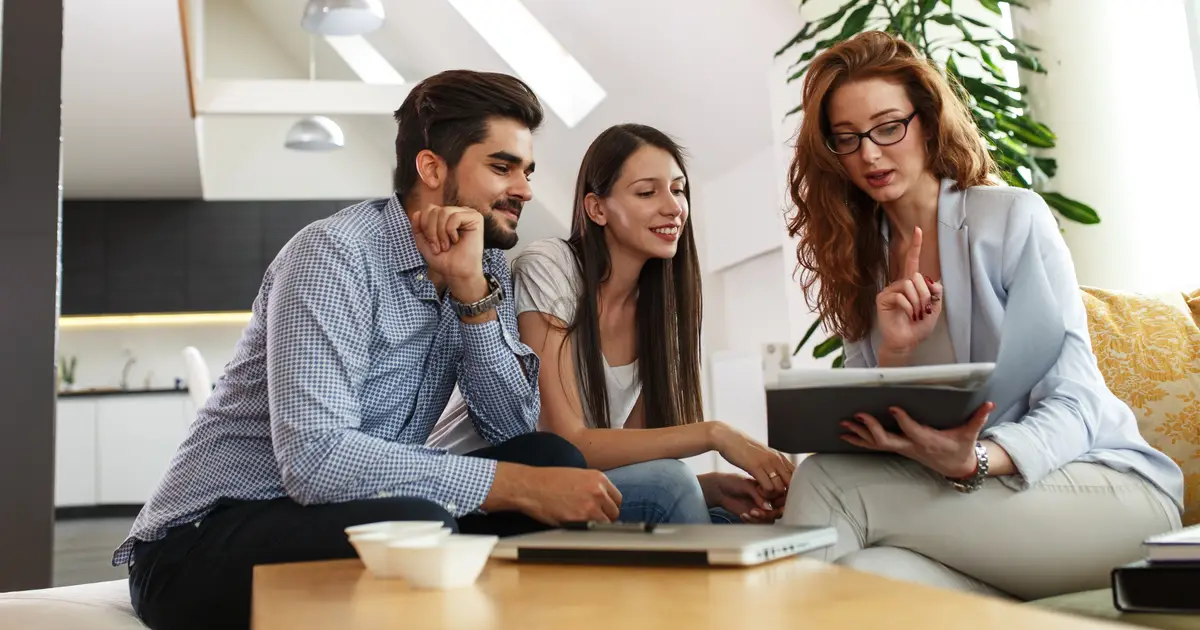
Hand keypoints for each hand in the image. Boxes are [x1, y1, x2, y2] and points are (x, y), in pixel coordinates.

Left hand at [410, 205, 485, 291]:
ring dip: (441, 233)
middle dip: (432, 231)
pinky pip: (455, 216)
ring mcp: (467, 213)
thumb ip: (418, 228)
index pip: (429, 209)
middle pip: (435, 210)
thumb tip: (416, 212)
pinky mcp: (476, 218)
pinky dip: (451, 231)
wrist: (456, 273)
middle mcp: (457, 212)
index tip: (431, 245)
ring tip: (446, 246)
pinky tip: (456, 240)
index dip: (424, 226)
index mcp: (446, 216)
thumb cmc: (443, 259)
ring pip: (444, 212)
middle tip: (438, 247)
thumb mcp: (424, 243)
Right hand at [483, 463, 621, 525]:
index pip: (617, 498)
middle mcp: (598, 491)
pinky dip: (587, 531)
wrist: (531, 486)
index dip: (609, 506)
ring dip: (596, 525)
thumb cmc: (549, 481)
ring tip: (582, 523)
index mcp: (598, 478)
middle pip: (614, 512)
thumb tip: (603, 501)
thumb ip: (593, 486)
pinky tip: (576, 525)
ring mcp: (591, 506)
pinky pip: (593, 530)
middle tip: (591, 519)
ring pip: (605, 523)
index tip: (603, 511)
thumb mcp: (577, 475)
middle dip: (605, 517)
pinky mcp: (581, 519)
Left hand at [698, 473, 786, 523]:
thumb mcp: (747, 485)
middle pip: (779, 511)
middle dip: (770, 513)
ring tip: (750, 512)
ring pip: (770, 519)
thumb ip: (758, 495)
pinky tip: (743, 514)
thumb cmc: (733, 482)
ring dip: (761, 518)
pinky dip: (752, 521)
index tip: (773, 503)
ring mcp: (762, 508)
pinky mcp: (753, 516)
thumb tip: (768, 507)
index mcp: (770, 488)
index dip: (780, 502)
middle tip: (758, 511)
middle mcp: (768, 499)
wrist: (719, 489)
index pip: (783, 497)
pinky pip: (759, 523)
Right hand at [710, 422, 794, 493]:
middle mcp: (776, 459)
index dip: (791, 488)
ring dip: (772, 496)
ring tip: (763, 493)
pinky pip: (768, 487)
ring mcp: (767, 463)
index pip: (795, 476)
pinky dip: (764, 493)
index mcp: (779, 456)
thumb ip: (771, 463)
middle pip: (791, 484)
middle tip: (772, 498)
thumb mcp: (762, 454)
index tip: (780, 493)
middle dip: (783, 495)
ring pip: (780, 488)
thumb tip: (778, 473)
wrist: (727, 437)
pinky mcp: (756, 467)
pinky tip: (756, 490)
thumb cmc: (742, 447)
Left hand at [840, 402, 995, 477]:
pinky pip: (875, 446)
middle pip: (887, 441)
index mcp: (928, 440)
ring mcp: (902, 449)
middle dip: (871, 428)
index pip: (912, 430)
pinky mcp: (898, 449)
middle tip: (857, 415)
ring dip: (859, 434)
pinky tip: (845, 434)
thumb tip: (990, 404)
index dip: (902, 420)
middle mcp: (911, 446)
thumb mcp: (971, 434)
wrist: (956, 468)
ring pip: (876, 445)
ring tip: (842, 424)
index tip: (892, 407)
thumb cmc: (961, 447)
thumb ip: (978, 419)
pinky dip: (860, 440)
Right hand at [877, 226, 943, 358]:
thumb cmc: (918, 327)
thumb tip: (932, 280)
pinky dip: (908, 307)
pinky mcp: (882, 298)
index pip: (913, 262)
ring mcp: (890, 290)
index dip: (916, 246)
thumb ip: (936, 294)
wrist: (905, 342)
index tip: (918, 229)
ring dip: (917, 302)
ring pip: (909, 285)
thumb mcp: (934, 310)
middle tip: (924, 310)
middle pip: (916, 276)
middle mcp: (900, 284)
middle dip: (925, 294)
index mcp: (912, 284)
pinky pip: (900, 296)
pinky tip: (908, 315)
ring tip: (916, 315)